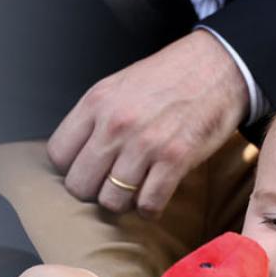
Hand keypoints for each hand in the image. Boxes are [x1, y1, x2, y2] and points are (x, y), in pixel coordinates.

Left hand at [47, 30, 249, 218]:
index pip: (58, 155)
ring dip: (123, 203)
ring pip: (111, 201)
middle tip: (109, 186)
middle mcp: (116, 124)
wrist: (217, 67)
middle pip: (79, 185)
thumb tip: (74, 154)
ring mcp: (145, 144)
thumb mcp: (118, 86)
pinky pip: (148, 205)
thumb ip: (94, 117)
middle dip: (93, 191)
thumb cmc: (168, 78)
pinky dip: (150, 209)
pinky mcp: (175, 160)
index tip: (86, 169)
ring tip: (134, 191)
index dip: (70, 168)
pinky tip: (154, 197)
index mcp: (96, 102)